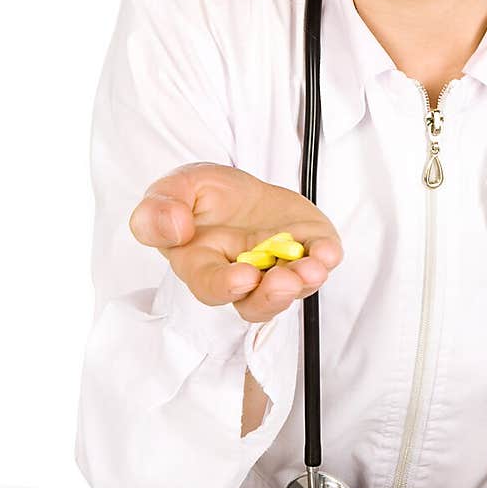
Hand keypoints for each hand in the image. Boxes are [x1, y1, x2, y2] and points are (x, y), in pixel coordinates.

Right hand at [128, 162, 342, 323]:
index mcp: (203, 265)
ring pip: (293, 288)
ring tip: (311, 268)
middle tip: (284, 281)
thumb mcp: (173, 189)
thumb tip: (175, 228)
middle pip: (257, 301)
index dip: (226, 286)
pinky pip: (320, 259)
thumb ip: (158, 211)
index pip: (211, 286)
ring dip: (304, 281)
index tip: (242, 277)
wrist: (237, 186)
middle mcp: (244, 274)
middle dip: (272, 296)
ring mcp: (279, 265)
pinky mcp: (307, 247)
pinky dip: (326, 257)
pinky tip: (327, 252)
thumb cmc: (201, 197)